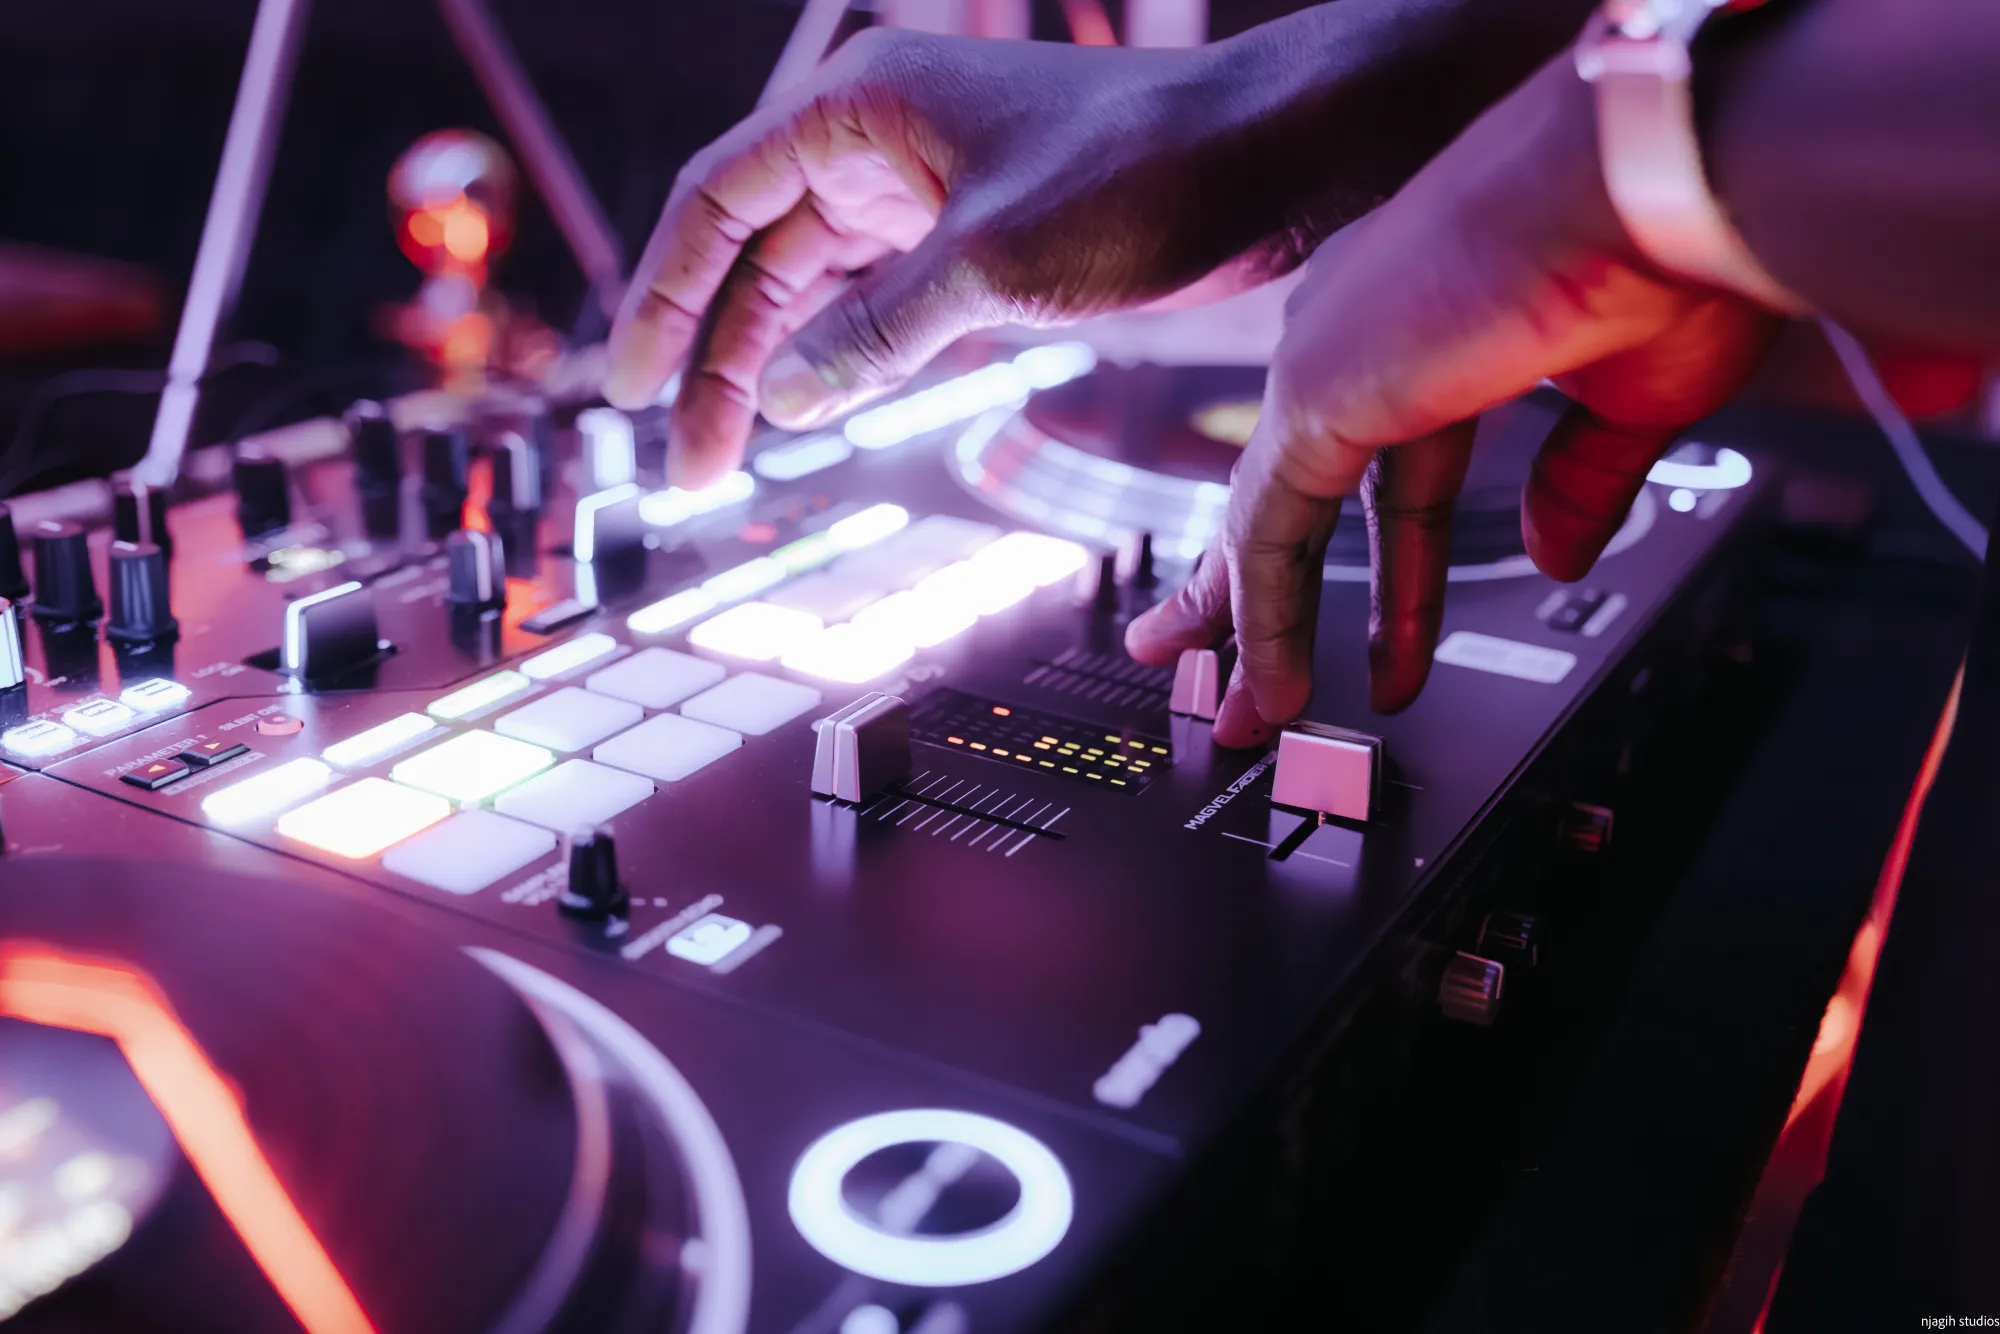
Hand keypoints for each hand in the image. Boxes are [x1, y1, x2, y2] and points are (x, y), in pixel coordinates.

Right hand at [604, 27, 1331, 487]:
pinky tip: (815, 409)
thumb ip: (874, 331)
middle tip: (690, 468)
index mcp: (857, 107)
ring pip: (814, 282)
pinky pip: (879, 298)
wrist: (1275, 161)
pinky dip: (845, 354)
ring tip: (734, 456)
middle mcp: (878, 138)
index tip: (631, 391)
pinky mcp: (975, 234)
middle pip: (755, 252)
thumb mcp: (988, 265)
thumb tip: (783, 394)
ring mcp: (926, 185)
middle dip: (716, 358)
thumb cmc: (1143, 176)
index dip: (660, 297)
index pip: (715, 201)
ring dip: (775, 365)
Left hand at [1127, 54, 1784, 745]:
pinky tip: (1275, 684)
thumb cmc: (1669, 253)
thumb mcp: (1632, 404)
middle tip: (1233, 671)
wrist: (1659, 183)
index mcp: (1436, 325)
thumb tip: (1552, 555)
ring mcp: (1328, 356)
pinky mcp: (1313, 391)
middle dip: (1257, 597)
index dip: (1389, 572)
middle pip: (1293, 496)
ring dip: (1250, 628)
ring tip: (1247, 718)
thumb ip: (1576, 484)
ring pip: (1264, 520)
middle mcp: (1363, 331)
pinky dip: (1268, 617)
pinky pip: (1270, 533)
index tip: (1389, 640)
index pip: (1385, 473)